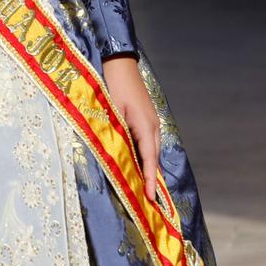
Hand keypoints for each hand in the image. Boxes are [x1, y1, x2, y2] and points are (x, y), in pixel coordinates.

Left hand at [102, 56, 163, 205]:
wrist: (119, 63)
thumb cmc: (113, 85)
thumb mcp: (112, 111)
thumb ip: (114, 134)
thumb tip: (115, 156)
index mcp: (145, 126)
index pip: (148, 159)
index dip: (149, 180)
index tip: (150, 198)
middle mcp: (152, 126)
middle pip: (153, 158)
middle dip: (151, 180)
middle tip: (147, 202)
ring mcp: (151, 122)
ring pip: (151, 151)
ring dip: (148, 169)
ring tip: (144, 189)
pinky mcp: (146, 119)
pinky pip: (148, 143)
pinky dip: (145, 157)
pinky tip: (139, 164)